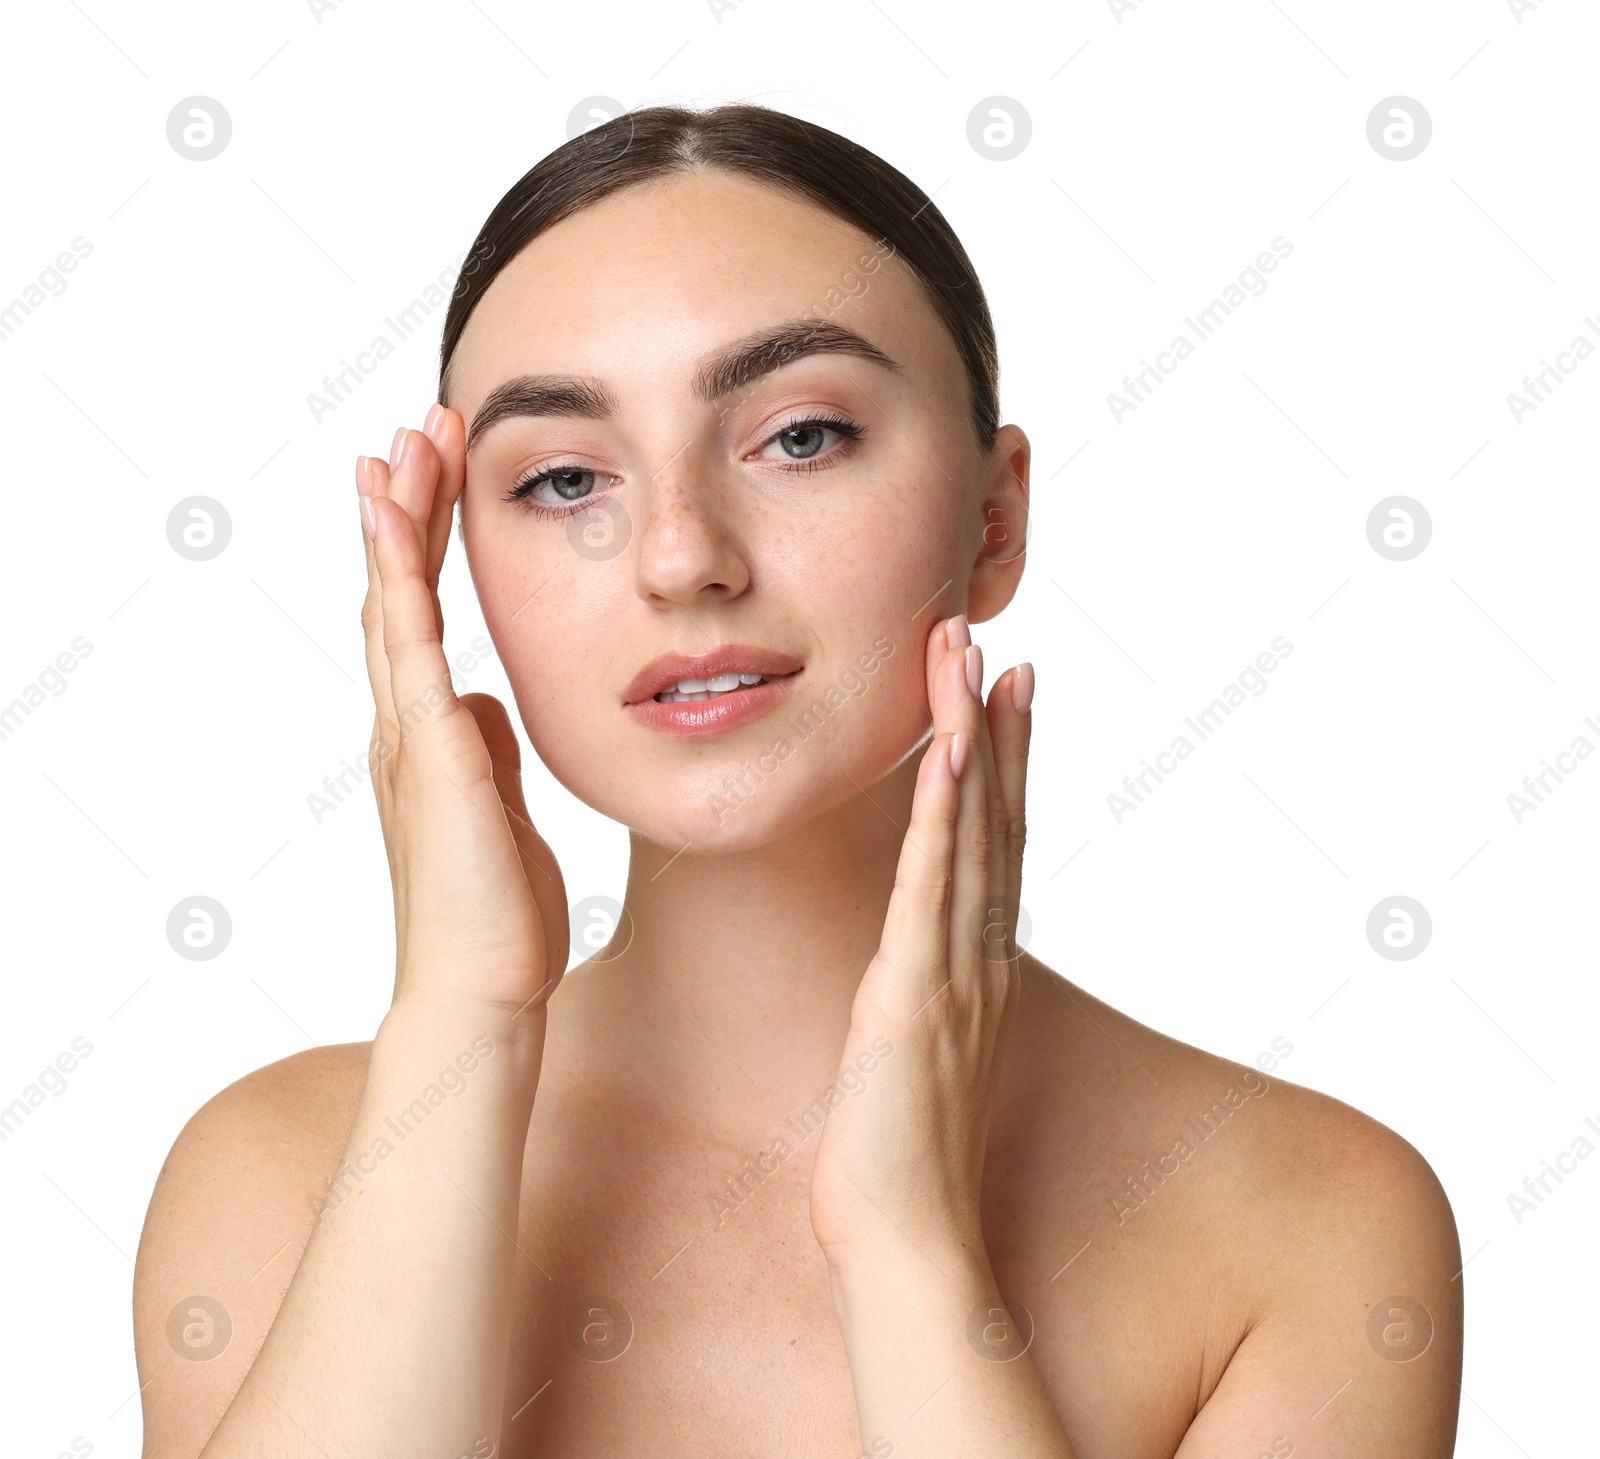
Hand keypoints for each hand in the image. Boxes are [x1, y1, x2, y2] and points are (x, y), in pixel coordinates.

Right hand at [357, 407, 568, 1020]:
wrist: (483, 987)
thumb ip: (483, 747)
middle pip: (398, 590)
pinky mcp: (428, 754)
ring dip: (397, 520)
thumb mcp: (499, 803)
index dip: (425, 543)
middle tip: (415, 428)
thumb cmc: (496, 910)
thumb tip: (484, 702)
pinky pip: (408, 649)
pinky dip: (396, 580)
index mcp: (427, 731)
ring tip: (400, 443)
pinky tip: (391, 521)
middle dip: (408, 507)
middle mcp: (404, 722)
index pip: (419, 613)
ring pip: (392, 603)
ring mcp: (407, 735)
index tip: (437, 473)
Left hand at [809, 614, 1032, 1270]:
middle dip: (995, 726)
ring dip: (969, 739)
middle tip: (996, 642)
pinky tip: (944, 754)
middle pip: (995, 820)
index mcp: (977, 968)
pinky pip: (928, 888)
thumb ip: (917, 1001)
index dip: (1006, 764)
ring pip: (967, 834)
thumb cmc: (898, 1161)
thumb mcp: (911, 1057)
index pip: (997, 844)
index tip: (1006, 692)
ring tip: (970, 658)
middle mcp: (979, 958)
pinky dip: (939, 815)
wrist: (904, 1244)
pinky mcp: (912, 996)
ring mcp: (953, 973)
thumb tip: (902, 973)